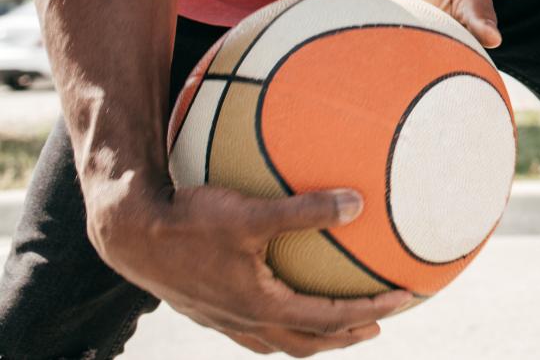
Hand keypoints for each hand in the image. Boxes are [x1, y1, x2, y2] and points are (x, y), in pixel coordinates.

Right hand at [94, 183, 409, 355]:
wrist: (129, 235)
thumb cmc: (189, 221)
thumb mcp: (252, 213)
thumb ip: (306, 210)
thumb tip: (359, 202)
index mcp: (261, 305)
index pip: (328, 319)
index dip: (369, 311)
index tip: (404, 298)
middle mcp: (243, 320)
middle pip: (305, 342)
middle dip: (345, 335)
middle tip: (378, 323)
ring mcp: (222, 318)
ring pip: (276, 340)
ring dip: (311, 334)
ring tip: (334, 321)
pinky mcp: (205, 307)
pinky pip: (251, 325)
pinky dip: (278, 321)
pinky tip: (279, 295)